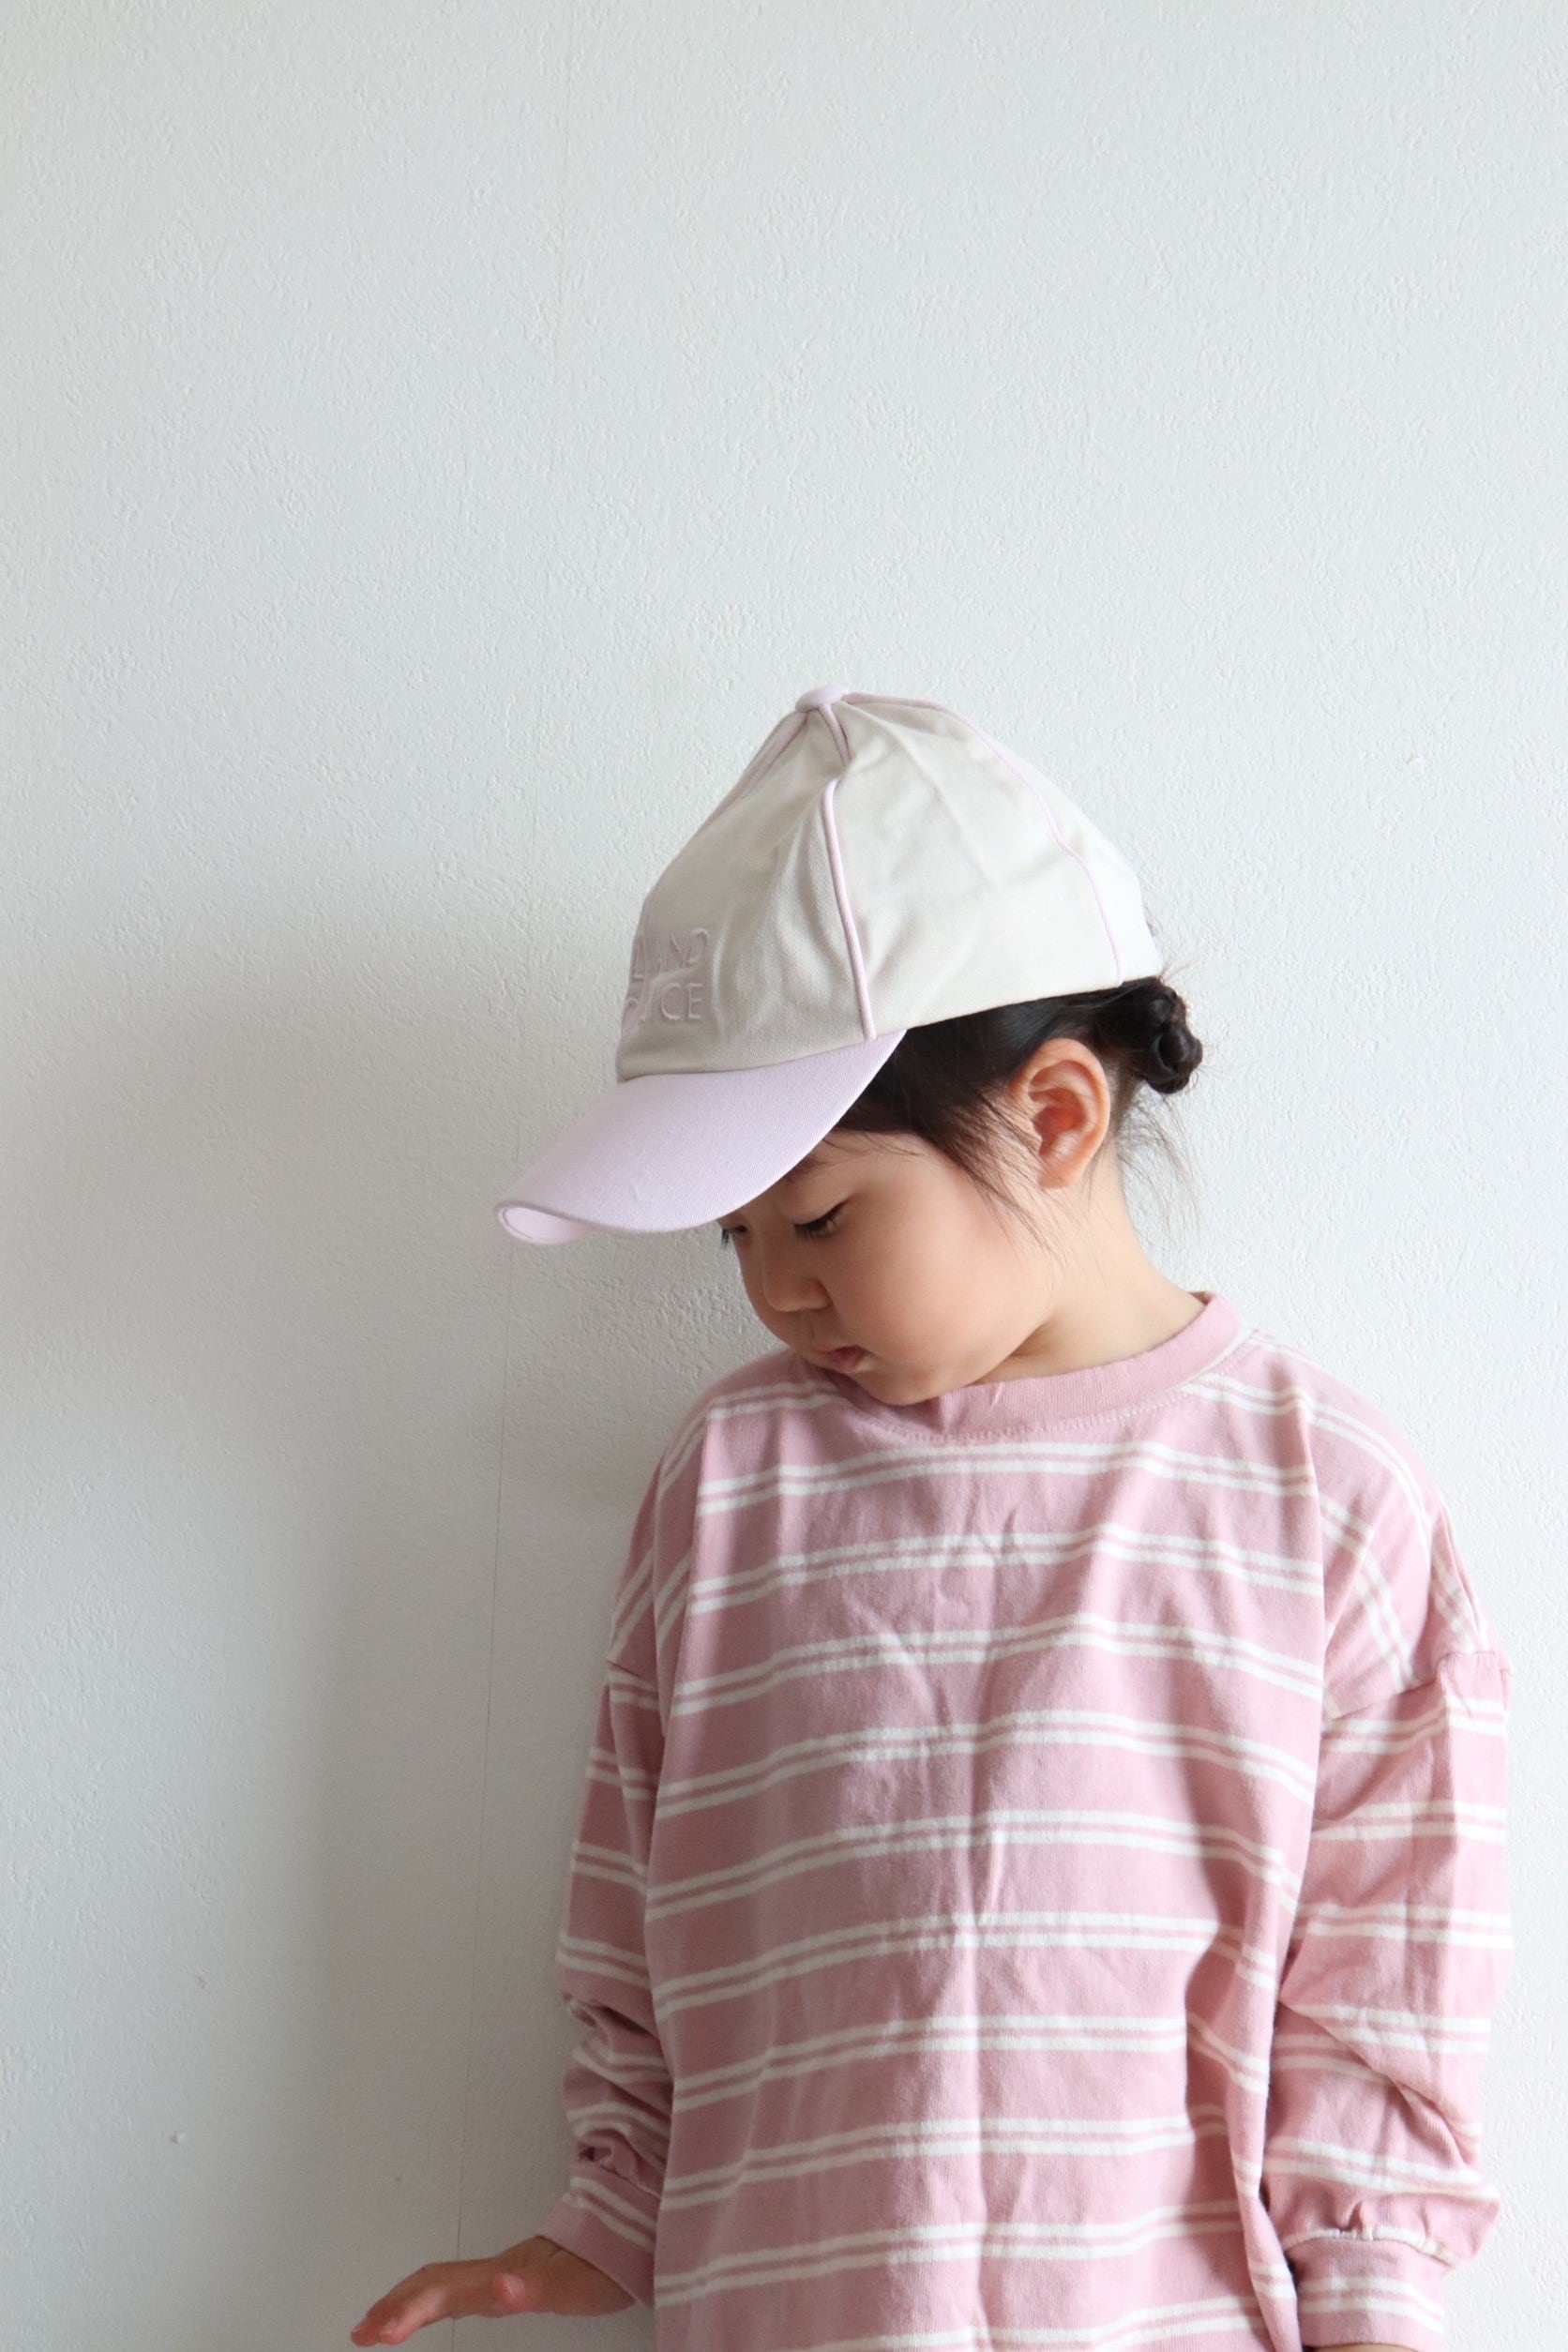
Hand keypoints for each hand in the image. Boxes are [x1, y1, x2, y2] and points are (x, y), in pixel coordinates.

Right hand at [349, 2233, 634, 2341]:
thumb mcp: (569, 2285)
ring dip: (403, 2301)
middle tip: (360, 2333)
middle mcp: (493, 2274)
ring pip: (438, 2284)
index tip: (380, 2333)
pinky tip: (423, 2310)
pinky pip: (455, 2288)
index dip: (408, 2311)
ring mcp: (498, 2275)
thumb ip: (532, 2287)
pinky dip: (427, 2300)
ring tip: (375, 2323)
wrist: (627, 2237)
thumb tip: (497, 2286)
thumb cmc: (600, 2266)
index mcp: (498, 2278)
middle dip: (392, 2307)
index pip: (441, 2294)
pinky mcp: (508, 2280)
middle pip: (431, 2285)